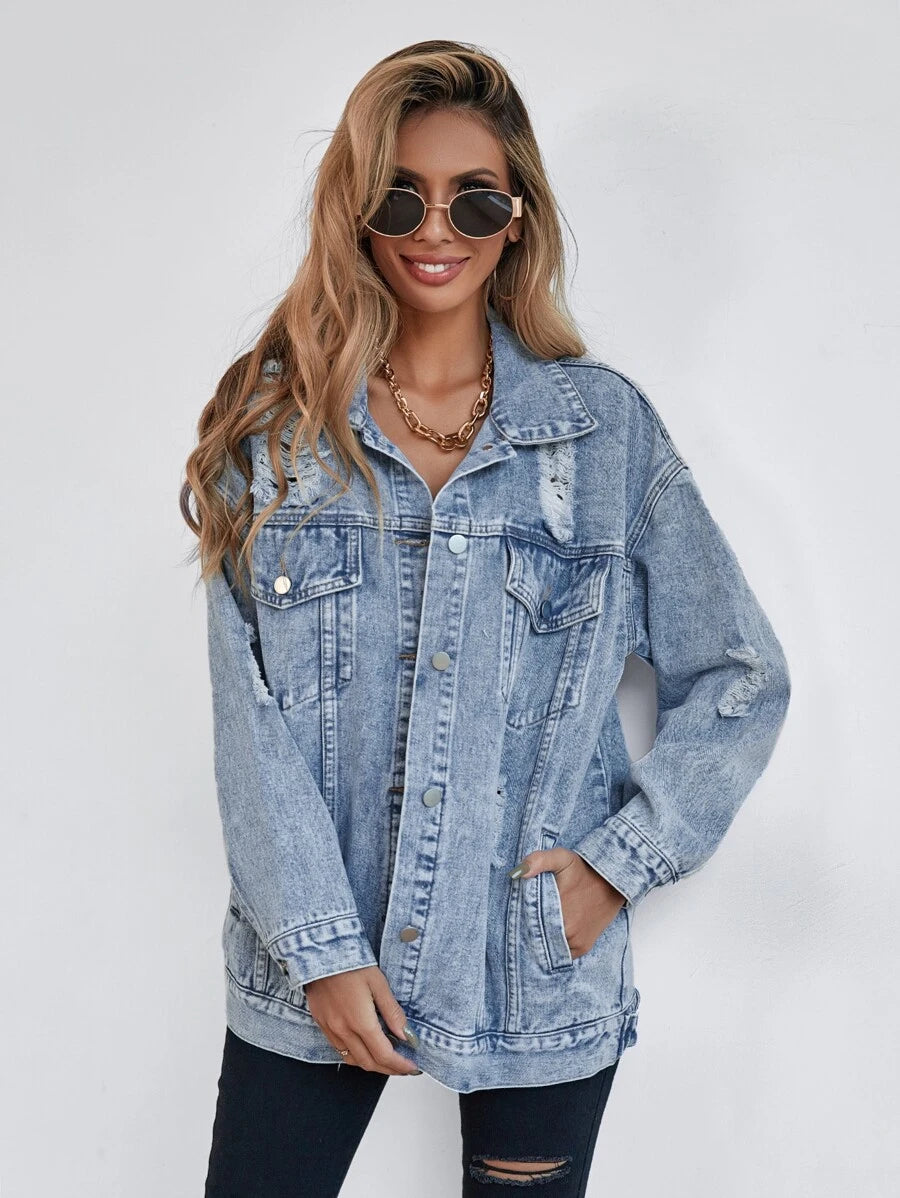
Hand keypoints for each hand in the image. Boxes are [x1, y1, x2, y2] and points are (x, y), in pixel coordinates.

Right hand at [304, 965, 421, 1074]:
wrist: (320, 952)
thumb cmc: (351, 963)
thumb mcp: (379, 983)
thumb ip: (393, 1012)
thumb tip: (407, 1036)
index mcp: (360, 1021)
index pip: (384, 1055)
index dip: (400, 1065)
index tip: (412, 1066)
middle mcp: (343, 1030)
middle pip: (369, 1063)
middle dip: (389, 1069)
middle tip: (404, 1066)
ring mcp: (330, 1029)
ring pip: (353, 1060)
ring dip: (372, 1064)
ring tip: (387, 1059)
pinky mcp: (321, 1024)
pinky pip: (339, 1050)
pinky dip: (355, 1055)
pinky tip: (365, 1047)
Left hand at [512, 848, 625, 958]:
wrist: (612, 882)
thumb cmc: (585, 870)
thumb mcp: (562, 858)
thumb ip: (539, 860)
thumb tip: (519, 873)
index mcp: (556, 911)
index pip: (527, 923)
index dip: (522, 917)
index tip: (523, 909)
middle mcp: (566, 931)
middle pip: (537, 935)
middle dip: (532, 927)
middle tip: (537, 913)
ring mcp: (575, 942)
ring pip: (548, 945)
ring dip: (544, 936)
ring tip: (546, 920)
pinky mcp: (582, 947)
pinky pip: (562, 952)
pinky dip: (556, 944)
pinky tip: (556, 930)